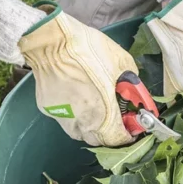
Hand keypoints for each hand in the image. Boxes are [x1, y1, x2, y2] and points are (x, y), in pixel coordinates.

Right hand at [18, 2, 135, 146]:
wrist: (52, 43)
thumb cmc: (88, 50)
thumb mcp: (122, 62)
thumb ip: (131, 85)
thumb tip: (134, 95)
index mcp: (103, 114)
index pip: (117, 140)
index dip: (126, 137)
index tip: (130, 130)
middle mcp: (82, 122)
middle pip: (97, 140)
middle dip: (107, 133)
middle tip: (112, 119)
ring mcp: (63, 118)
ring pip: (79, 132)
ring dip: (89, 127)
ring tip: (93, 109)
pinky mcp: (48, 110)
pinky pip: (64, 118)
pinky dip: (72, 113)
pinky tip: (74, 96)